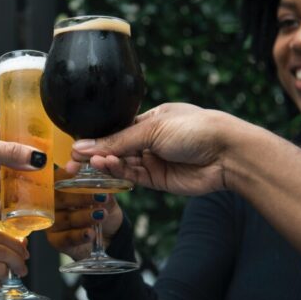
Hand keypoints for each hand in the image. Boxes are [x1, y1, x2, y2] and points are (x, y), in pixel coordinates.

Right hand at [44, 169, 122, 260]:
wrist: (108, 235)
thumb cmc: (101, 209)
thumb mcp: (106, 197)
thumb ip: (104, 189)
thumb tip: (104, 183)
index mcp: (61, 188)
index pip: (59, 178)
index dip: (67, 175)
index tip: (78, 170)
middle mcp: (52, 204)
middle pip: (60, 198)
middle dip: (81, 196)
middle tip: (100, 196)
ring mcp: (52, 223)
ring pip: (65, 218)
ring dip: (84, 216)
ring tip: (101, 215)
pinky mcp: (56, 240)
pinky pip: (65, 237)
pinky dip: (79, 235)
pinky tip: (90, 233)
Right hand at [68, 103, 230, 195]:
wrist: (227, 153)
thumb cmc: (195, 128)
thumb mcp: (151, 128)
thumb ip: (116, 140)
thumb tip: (82, 146)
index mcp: (149, 119)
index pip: (114, 129)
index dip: (95, 138)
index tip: (74, 147)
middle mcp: (150, 140)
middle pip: (114, 148)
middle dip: (94, 154)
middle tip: (73, 162)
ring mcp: (153, 160)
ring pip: (121, 164)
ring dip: (106, 163)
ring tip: (93, 161)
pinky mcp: (158, 180)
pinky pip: (132, 177)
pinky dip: (118, 172)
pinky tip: (107, 166)